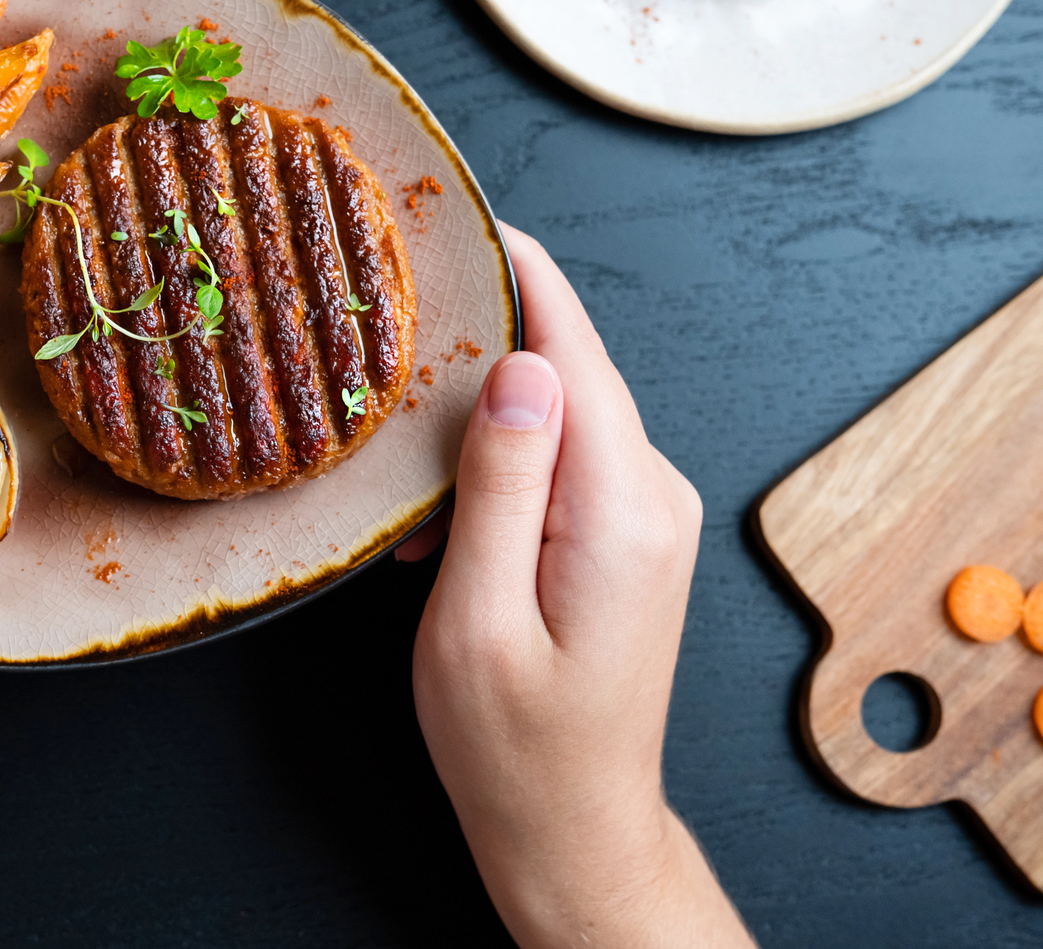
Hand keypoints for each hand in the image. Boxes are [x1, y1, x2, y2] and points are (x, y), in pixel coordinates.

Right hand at [403, 226, 752, 948]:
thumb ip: (500, 483)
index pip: (576, 349)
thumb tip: (520, 364)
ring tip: (403, 460)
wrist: (573, 827)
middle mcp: (651, 496)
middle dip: (481, 339)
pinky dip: (497, 460)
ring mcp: (645, 513)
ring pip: (559, 409)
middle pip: (568, 368)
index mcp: (620, 509)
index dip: (522, 272)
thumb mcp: (476, 617)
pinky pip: (560, 455)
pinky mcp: (625, 531)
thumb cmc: (514, 745)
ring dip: (478, 416)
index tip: (467, 214)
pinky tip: (442, 514)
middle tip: (391, 312)